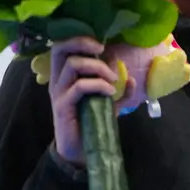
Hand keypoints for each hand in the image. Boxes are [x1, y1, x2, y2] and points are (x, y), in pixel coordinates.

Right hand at [49, 37, 133, 166]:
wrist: (80, 150)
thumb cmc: (92, 123)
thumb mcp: (109, 105)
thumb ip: (121, 92)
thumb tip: (133, 78)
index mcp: (64, 75)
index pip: (63, 47)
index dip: (80, 39)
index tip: (101, 45)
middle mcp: (57, 80)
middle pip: (60, 48)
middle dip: (82, 43)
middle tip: (102, 50)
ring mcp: (58, 92)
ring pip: (72, 65)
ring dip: (97, 68)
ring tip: (113, 79)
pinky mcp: (62, 105)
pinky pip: (79, 87)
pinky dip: (98, 85)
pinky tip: (110, 92)